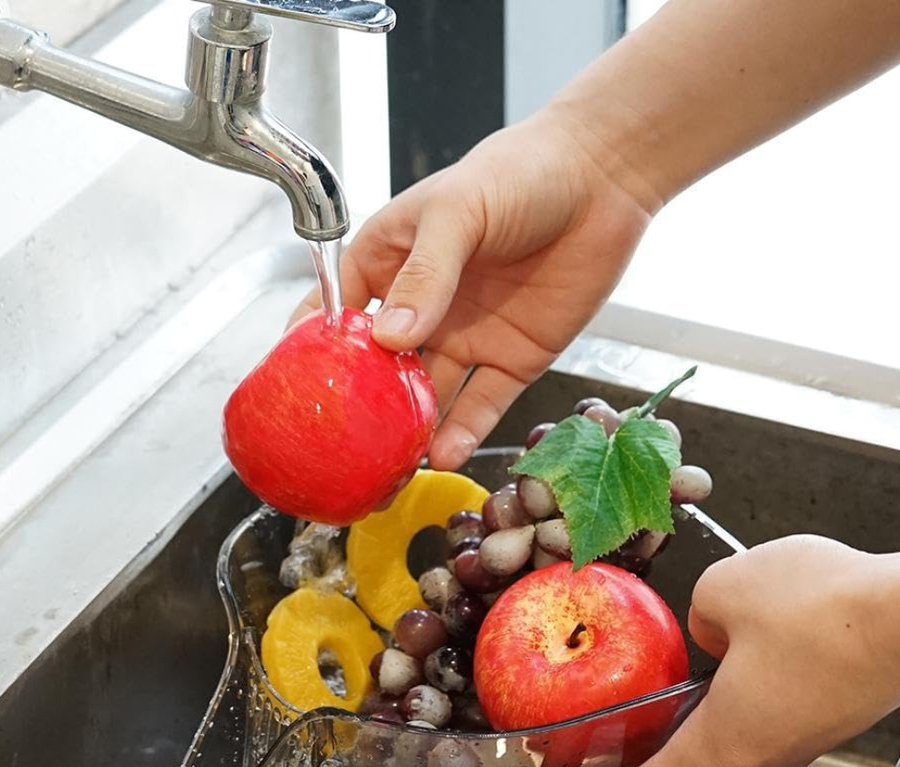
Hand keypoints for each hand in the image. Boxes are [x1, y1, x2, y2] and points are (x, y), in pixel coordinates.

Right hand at [291, 109, 656, 469]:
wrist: (604, 180)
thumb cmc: (523, 172)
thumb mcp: (458, 211)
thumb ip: (424, 274)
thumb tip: (389, 336)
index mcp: (391, 261)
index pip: (337, 311)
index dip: (313, 348)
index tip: (296, 387)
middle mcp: (423, 306)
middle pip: (379, 367)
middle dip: (360, 405)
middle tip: (342, 442)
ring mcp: (465, 336)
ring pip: (426, 394)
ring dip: (409, 428)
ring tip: (390, 462)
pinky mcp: (511, 359)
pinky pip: (480, 404)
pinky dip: (462, 431)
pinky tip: (444, 453)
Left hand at [522, 534, 899, 766]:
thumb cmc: (825, 609)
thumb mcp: (727, 590)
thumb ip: (697, 616)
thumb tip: (709, 635)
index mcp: (718, 748)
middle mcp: (752, 763)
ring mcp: (784, 749)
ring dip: (658, 765)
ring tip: (619, 734)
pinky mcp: (806, 726)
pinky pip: (737, 744)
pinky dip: (695, 735)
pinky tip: (688, 692)